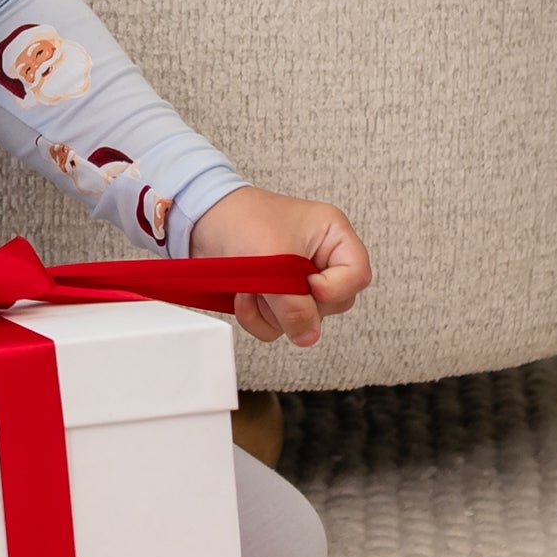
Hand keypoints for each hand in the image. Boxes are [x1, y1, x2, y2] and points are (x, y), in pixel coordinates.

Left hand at [188, 185, 371, 349]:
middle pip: (333, 303)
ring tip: (252, 286)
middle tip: (273, 285)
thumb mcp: (273, 262)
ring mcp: (298, 279)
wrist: (199, 220)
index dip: (334, 288)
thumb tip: (307, 336)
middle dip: (297, 302)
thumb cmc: (239, 220)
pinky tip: (243, 296)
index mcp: (332, 234)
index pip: (357, 276)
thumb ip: (294, 304)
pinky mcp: (276, 295)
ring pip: (305, 320)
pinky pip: (280, 326)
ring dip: (273, 312)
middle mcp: (320, 257)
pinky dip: (259, 318)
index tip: (306, 285)